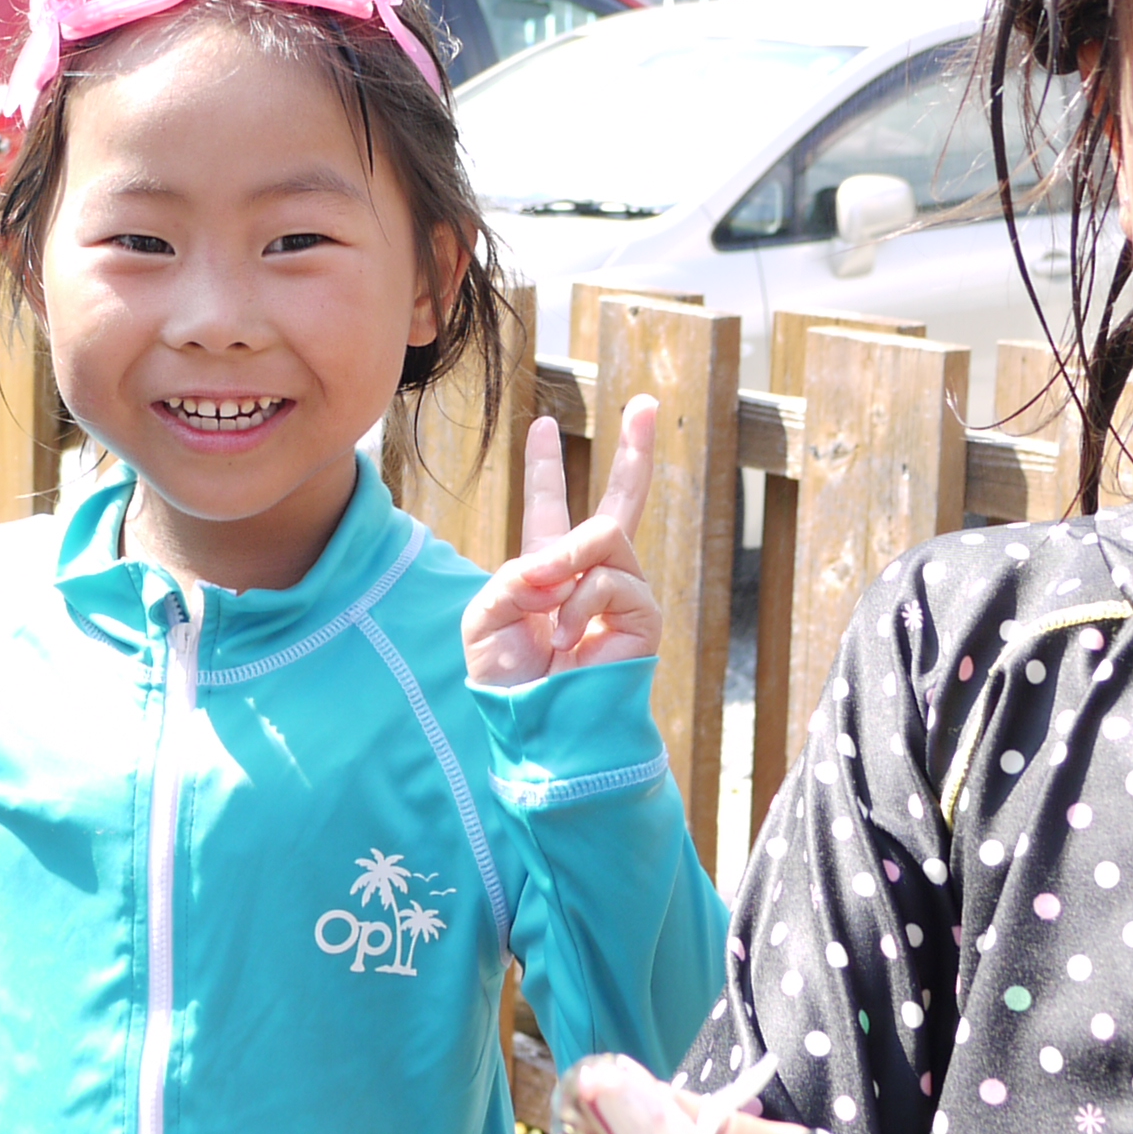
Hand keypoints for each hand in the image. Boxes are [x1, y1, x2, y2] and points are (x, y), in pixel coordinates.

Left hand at [463, 397, 661, 685]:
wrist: (538, 728)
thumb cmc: (509, 681)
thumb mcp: (487, 617)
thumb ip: (514, 576)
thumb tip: (556, 563)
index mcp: (547, 571)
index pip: (549, 510)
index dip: (545, 468)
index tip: (543, 426)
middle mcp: (591, 575)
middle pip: (622, 503)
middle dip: (636, 452)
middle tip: (645, 404)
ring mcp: (622, 593)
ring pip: (606, 534)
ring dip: (565, 565)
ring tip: (543, 612)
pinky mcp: (643, 617)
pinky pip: (612, 580)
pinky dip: (579, 606)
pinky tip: (565, 640)